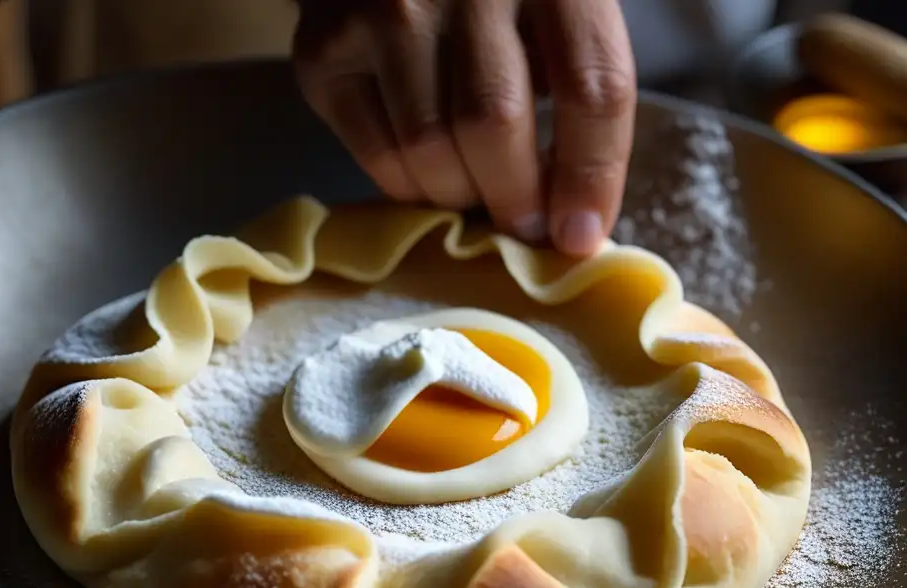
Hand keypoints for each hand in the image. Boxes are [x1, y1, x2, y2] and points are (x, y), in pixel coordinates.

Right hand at [293, 0, 636, 255]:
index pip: (591, 86)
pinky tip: (427, 172)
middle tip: (522, 228)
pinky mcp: (325, 51)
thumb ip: (577, 83)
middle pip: (495, 123)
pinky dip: (409, 187)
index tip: (581, 235)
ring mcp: (384, 12)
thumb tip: (573, 211)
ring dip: (458, 197)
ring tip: (473, 192)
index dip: (591, 176)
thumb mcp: (552, 8)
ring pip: (430, 151)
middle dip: (516, 200)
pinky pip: (378, 155)